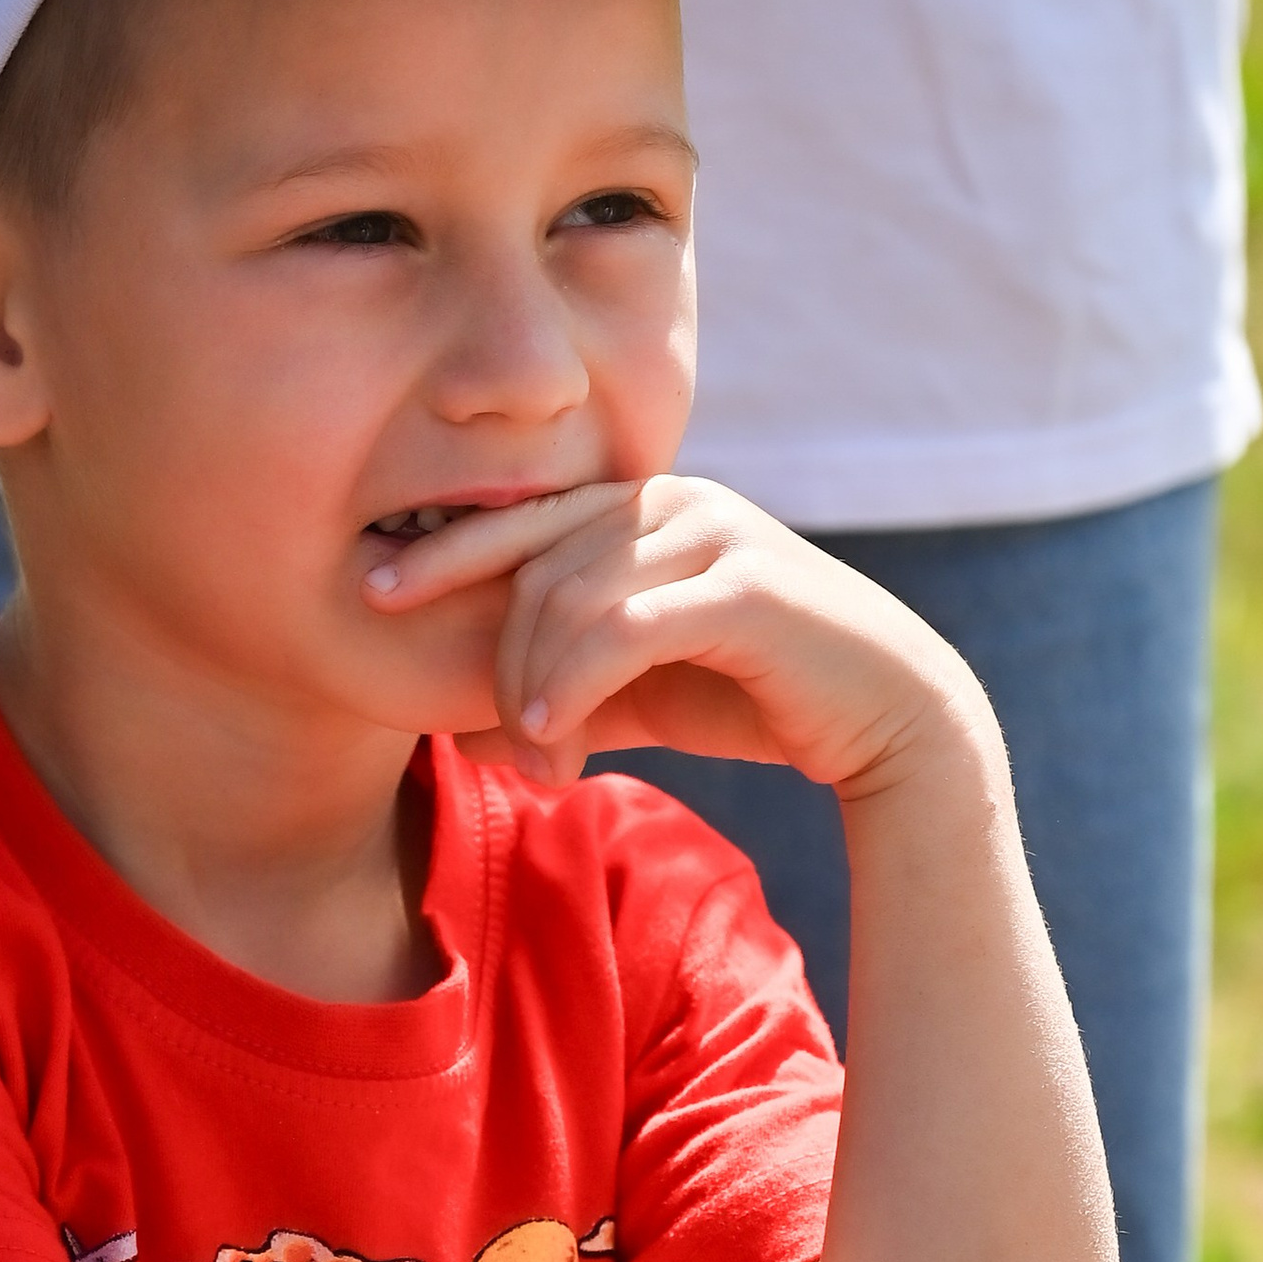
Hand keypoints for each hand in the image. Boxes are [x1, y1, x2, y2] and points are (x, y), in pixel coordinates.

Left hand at [362, 473, 973, 791]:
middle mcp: (677, 504)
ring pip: (572, 598)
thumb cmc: (758, 697)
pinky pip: (624, 629)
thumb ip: (566, 690)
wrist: (888, 719)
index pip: (525, 517)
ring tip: (541, 757)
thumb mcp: (641, 691)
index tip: (375, 587)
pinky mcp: (746, 589)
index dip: (446, 549)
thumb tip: (467, 730)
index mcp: (648, 508)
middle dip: (501, 659)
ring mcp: (715, 537)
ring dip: (535, 688)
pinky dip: (572, 684)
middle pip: (538, 565)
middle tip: (501, 744)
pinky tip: (552, 736)